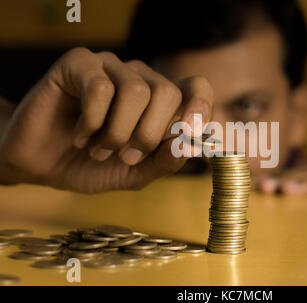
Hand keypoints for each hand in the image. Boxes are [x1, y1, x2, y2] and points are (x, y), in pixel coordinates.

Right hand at [0, 48, 212, 192]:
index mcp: (159, 101)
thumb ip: (164, 161)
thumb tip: (189, 145)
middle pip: (167, 92)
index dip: (201, 105)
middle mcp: (139, 78)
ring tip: (100, 149)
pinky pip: (99, 87)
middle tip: (126, 156)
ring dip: (118, 132)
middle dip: (148, 135)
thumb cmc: (93, 165)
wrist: (43, 164)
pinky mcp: (79, 63)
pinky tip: (79, 136)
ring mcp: (110, 67)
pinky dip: (91, 121)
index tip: (192, 131)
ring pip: (136, 90)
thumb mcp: (135, 173)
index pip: (195, 87)